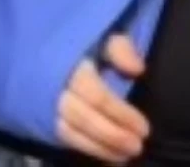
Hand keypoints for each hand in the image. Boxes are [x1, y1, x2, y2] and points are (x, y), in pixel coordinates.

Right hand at [57, 35, 149, 163]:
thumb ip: (121, 48)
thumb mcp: (106, 34)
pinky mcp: (44, 115)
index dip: (121, 114)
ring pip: (71, 132)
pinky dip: (87, 149)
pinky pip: (64, 137)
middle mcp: (57, 85)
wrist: (48, 42)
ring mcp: (48, 102)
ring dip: (100, 147)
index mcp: (72, 62)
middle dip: (112, 136)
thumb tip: (137, 69)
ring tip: (125, 156)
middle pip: (83, 117)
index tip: (144, 128)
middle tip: (137, 146)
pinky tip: (108, 157)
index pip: (96, 95)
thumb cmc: (88, 42)